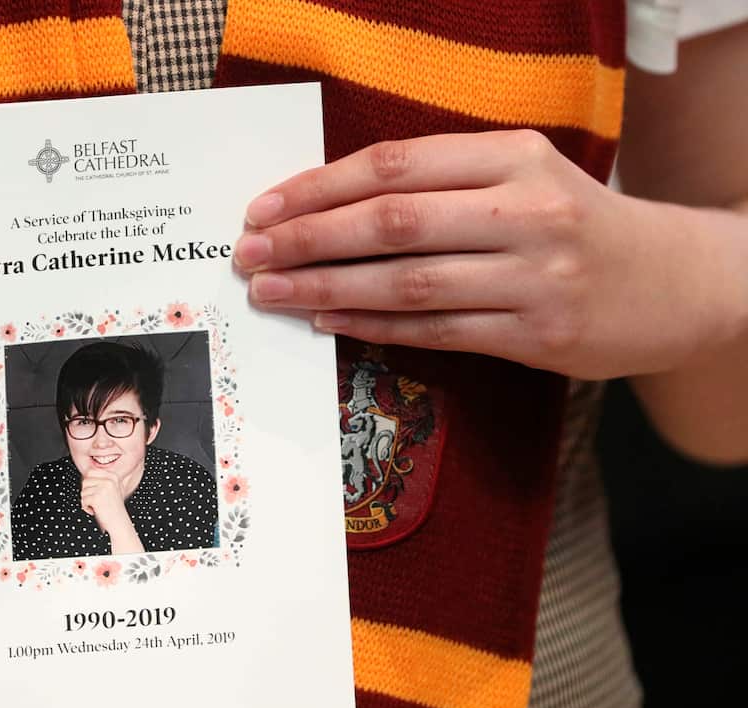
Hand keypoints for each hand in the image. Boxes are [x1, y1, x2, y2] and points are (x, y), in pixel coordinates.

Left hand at [79, 469, 141, 551]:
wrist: (119, 522)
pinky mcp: (97, 498)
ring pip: (83, 491)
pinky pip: (83, 500)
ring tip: (97, 506)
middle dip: (86, 492)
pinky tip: (95, 510)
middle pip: (85, 481)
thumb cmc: (114, 508)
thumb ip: (103, 479)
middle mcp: (109, 480)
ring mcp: (103, 489)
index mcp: (113, 476)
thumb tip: (86, 472)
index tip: (94, 491)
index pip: (90, 471)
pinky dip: (86, 507)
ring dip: (86, 501)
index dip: (89, 483)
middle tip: (95, 500)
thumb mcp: (113, 488)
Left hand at [235, 130, 747, 379]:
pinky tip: (326, 319)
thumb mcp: (520, 177)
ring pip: (406, 282)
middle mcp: (524, 211)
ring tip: (271, 292)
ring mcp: (533, 276)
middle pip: (391, 222)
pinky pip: (434, 330)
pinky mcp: (536, 333)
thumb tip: (328, 206)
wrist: (675, 280)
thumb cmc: (574, 224)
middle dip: (307, 238)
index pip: (393, 165)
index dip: (318, 187)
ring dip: (326, 286)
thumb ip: (438, 184)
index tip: (264, 207)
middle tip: (250, 253)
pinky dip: (372, 325)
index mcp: (513, 157)